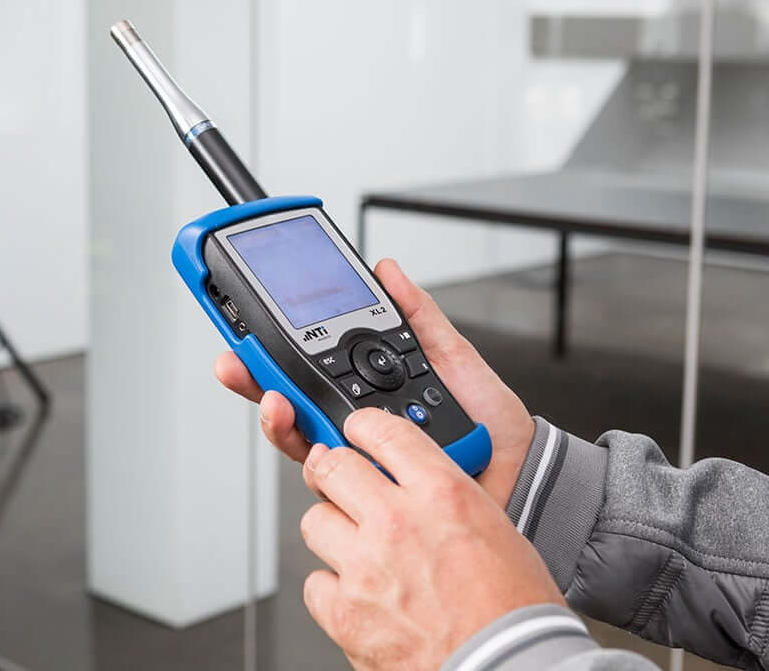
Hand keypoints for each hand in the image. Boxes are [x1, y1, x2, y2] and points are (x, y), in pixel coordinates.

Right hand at [214, 258, 533, 507]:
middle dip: (256, 383)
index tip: (244, 331)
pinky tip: (317, 445)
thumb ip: (415, 315)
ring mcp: (359, 465)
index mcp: (364, 392)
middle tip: (240, 363)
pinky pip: (331, 485)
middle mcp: (352, 429)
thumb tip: (386, 270)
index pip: (304, 370)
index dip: (269, 353)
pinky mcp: (372, 498)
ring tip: (280, 402)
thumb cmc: (491, 424)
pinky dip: (317, 463)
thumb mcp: (451, 357)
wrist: (528, 473)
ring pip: (299, 445)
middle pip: (287, 406)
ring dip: (280, 420)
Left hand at [299, 408, 562, 668]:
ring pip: (315, 521)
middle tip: (342, 481)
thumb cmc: (517, 613)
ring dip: (332, 530)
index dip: (362, 427)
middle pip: (332, 466)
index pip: (381, 430)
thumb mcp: (496, 529)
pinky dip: (331, 588)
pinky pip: (315, 582)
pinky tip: (356, 594)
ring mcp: (365, 567)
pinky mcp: (345, 612)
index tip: (358, 432)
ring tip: (356, 547)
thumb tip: (416, 484)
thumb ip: (447, 497)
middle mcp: (397, 522)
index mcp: (442, 494)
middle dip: (334, 470)